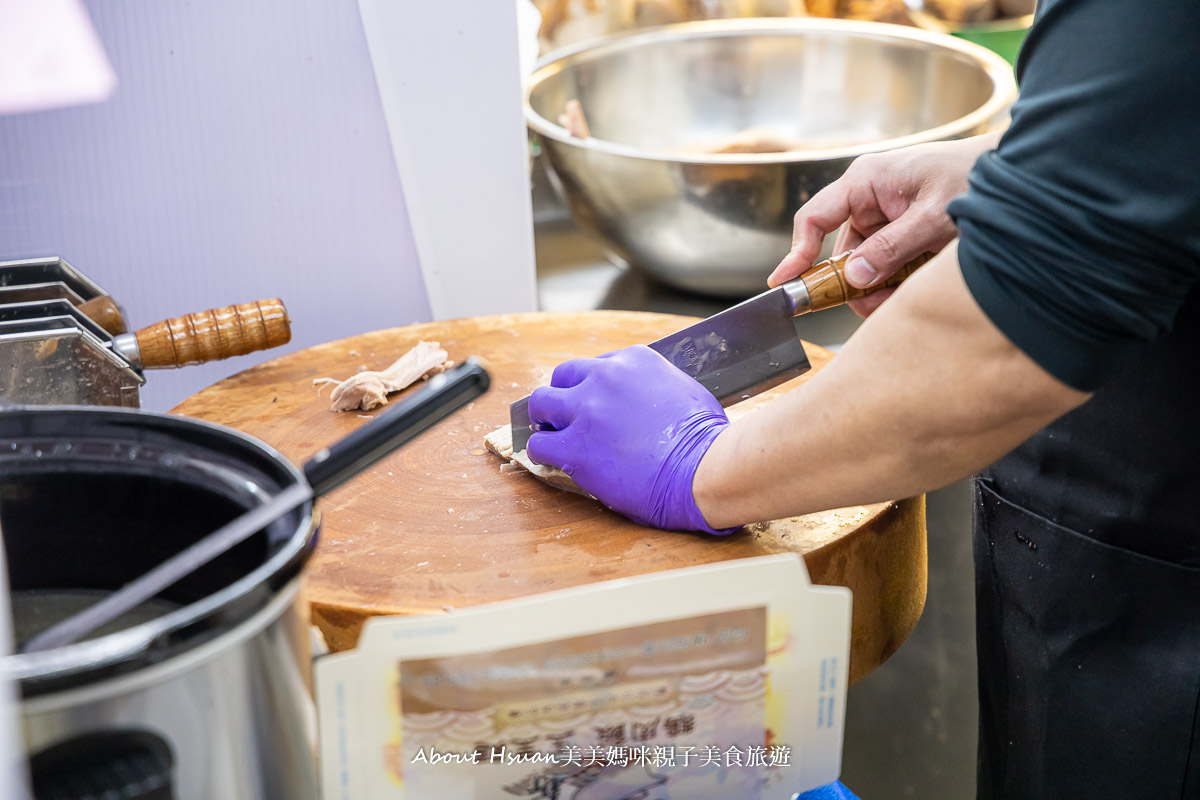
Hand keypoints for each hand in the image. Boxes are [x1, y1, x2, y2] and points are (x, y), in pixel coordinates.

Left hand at [526, 345, 735, 533]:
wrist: (704, 467)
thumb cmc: (706, 437)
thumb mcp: (685, 390)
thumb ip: (656, 387)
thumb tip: (649, 402)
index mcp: (634, 360)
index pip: (599, 366)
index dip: (595, 388)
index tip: (598, 405)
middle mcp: (605, 377)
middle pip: (564, 376)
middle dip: (564, 395)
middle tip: (568, 416)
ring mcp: (586, 411)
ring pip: (541, 402)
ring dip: (544, 419)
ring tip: (551, 434)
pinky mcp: (575, 448)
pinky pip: (539, 444)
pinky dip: (542, 452)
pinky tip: (553, 461)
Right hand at [769, 133, 998, 315]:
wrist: (1018, 173)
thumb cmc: (975, 176)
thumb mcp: (934, 217)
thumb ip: (892, 249)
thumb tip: (855, 277)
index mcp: (866, 181)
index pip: (814, 219)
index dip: (797, 253)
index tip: (784, 284)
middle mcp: (870, 198)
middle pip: (842, 251)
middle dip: (854, 283)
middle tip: (870, 305)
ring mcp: (887, 216)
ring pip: (866, 264)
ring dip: (881, 285)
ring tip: (906, 292)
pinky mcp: (904, 232)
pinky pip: (888, 264)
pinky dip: (898, 280)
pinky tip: (916, 283)